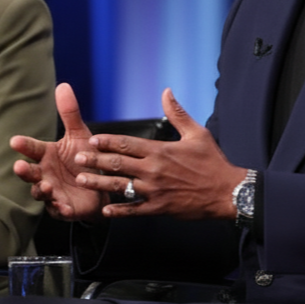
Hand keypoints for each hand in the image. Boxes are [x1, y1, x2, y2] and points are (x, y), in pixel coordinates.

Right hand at [11, 83, 104, 221]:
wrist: (101, 186)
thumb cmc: (84, 159)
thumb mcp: (80, 135)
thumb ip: (70, 113)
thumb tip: (63, 85)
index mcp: (46, 154)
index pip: (32, 148)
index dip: (24, 145)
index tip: (15, 141)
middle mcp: (45, 173)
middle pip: (30, 172)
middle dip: (24, 171)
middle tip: (19, 166)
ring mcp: (51, 192)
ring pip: (39, 192)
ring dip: (40, 190)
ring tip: (46, 187)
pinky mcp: (62, 208)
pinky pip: (58, 210)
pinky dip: (60, 209)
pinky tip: (63, 206)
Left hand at [72, 88, 247, 219]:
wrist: (227, 192)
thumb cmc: (212, 162)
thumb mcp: (197, 133)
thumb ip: (177, 113)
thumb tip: (166, 91)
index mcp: (160, 150)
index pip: (127, 143)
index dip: (107, 141)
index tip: (92, 138)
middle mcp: (154, 170)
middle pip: (118, 163)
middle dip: (95, 160)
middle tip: (77, 158)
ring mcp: (155, 190)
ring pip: (121, 186)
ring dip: (100, 183)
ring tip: (82, 180)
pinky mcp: (160, 208)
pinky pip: (135, 210)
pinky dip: (119, 211)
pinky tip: (106, 211)